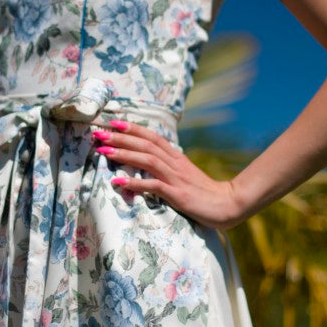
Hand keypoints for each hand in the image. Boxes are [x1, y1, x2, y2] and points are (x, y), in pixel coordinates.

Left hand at [92, 120, 241, 230]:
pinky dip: (135, 182)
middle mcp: (175, 163)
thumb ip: (168, 167)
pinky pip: (154, 185)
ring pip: (147, 160)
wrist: (227, 205)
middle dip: (120, 138)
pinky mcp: (177, 194)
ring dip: (124, 154)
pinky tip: (118, 182)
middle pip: (145, 144)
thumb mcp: (184, 175)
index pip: (152, 137)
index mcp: (176, 157)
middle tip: (99, 133)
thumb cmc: (203, 192)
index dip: (133, 128)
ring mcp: (176, 178)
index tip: (113, 122)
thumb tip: (148, 162)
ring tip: (104, 151)